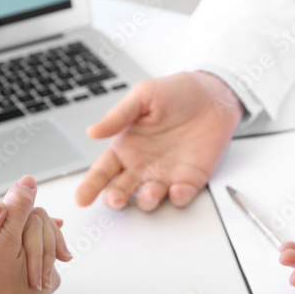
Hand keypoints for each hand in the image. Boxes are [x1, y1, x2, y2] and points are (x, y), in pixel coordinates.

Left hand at [0, 182, 69, 293]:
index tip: (57, 252)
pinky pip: (18, 250)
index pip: (16, 212)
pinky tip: (48, 262)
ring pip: (24, 234)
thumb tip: (0, 206)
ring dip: (46, 243)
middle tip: (64, 257)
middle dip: (49, 235)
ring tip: (62, 259)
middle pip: (25, 221)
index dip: (42, 227)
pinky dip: (37, 252)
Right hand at [75, 71, 243, 210]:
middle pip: (122, 190)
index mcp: (126, 147)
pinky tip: (176, 191)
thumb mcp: (143, 97)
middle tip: (114, 200)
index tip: (81, 199)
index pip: (103, 171)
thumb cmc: (175, 92)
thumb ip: (118, 116)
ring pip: (150, 198)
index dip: (90, 186)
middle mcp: (143, 165)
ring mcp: (166, 174)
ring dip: (147, 201)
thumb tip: (92, 131)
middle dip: (116, 199)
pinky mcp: (190, 179)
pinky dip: (178, 198)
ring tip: (147, 194)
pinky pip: (181, 195)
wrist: (212, 94)